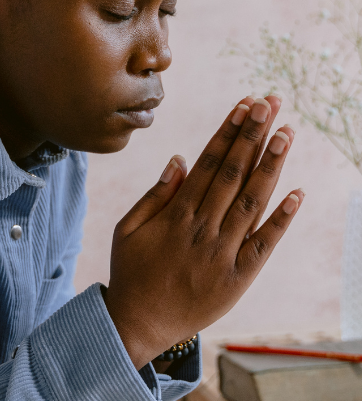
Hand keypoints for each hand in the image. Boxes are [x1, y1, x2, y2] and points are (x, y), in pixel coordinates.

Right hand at [104, 96, 302, 369]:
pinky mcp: (238, 278)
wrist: (138, 325)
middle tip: (271, 103)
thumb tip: (180, 158)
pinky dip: (282, 219)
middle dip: (254, 134)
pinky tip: (298, 193)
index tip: (244, 105)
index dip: (229, 131)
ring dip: (271, 165)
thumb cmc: (131, 272)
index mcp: (177, 214)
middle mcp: (203, 228)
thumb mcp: (128, 228)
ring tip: (287, 132)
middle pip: (233, 172)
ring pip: (252, 201)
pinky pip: (264, 244)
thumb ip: (155, 193)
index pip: (209, 161)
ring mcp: (223, 253)